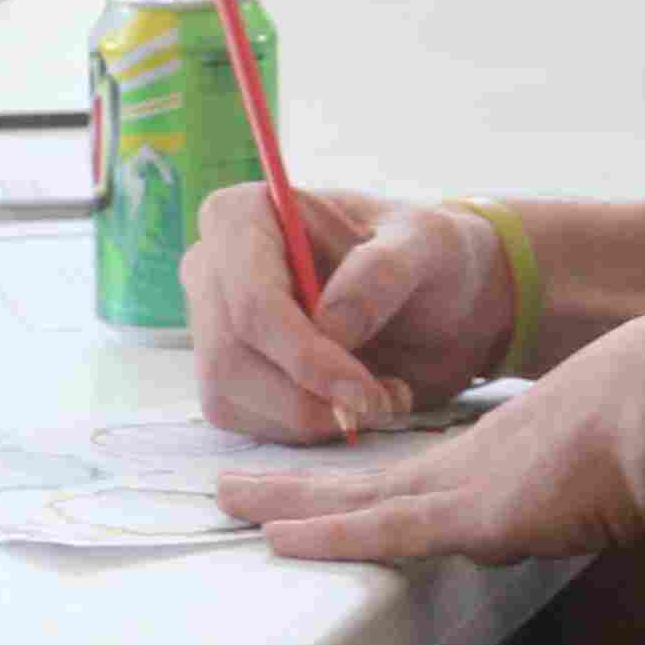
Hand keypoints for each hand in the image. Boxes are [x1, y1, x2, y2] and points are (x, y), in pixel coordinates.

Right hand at [186, 180, 516, 440]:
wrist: (435, 303)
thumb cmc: (426, 258)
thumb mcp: (428, 246)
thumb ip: (383, 273)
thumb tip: (329, 325)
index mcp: (242, 216)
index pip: (251, 301)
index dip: (302, 355)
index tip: (365, 392)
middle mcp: (211, 268)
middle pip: (230, 357)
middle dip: (308, 397)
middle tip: (382, 404)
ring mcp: (210, 324)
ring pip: (229, 396)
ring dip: (311, 418)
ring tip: (380, 398)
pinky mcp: (224, 374)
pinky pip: (245, 420)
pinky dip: (306, 429)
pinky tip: (350, 405)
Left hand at [214, 300, 644, 563]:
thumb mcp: (642, 455)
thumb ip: (620, 481)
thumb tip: (624, 499)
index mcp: (515, 453)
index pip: (427, 473)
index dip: (376, 482)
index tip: (342, 486)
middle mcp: (480, 463)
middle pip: (370, 479)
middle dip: (305, 484)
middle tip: (242, 481)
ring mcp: (473, 483)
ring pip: (356, 496)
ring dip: (290, 499)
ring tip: (229, 495)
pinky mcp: (477, 508)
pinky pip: (381, 527)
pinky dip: (327, 533)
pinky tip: (275, 535)